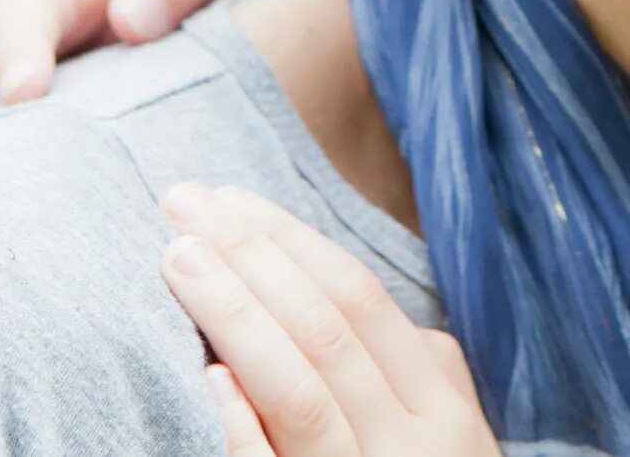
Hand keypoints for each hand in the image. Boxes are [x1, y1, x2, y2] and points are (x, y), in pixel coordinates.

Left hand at [160, 184, 496, 456]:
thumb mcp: (451, 448)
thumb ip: (425, 380)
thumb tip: (385, 314)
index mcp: (444, 413)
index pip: (361, 300)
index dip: (291, 242)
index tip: (228, 198)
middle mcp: (417, 448)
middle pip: (327, 329)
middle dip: (252, 256)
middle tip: (182, 202)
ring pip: (303, 389)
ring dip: (237, 314)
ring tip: (178, 258)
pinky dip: (246, 425)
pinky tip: (210, 377)